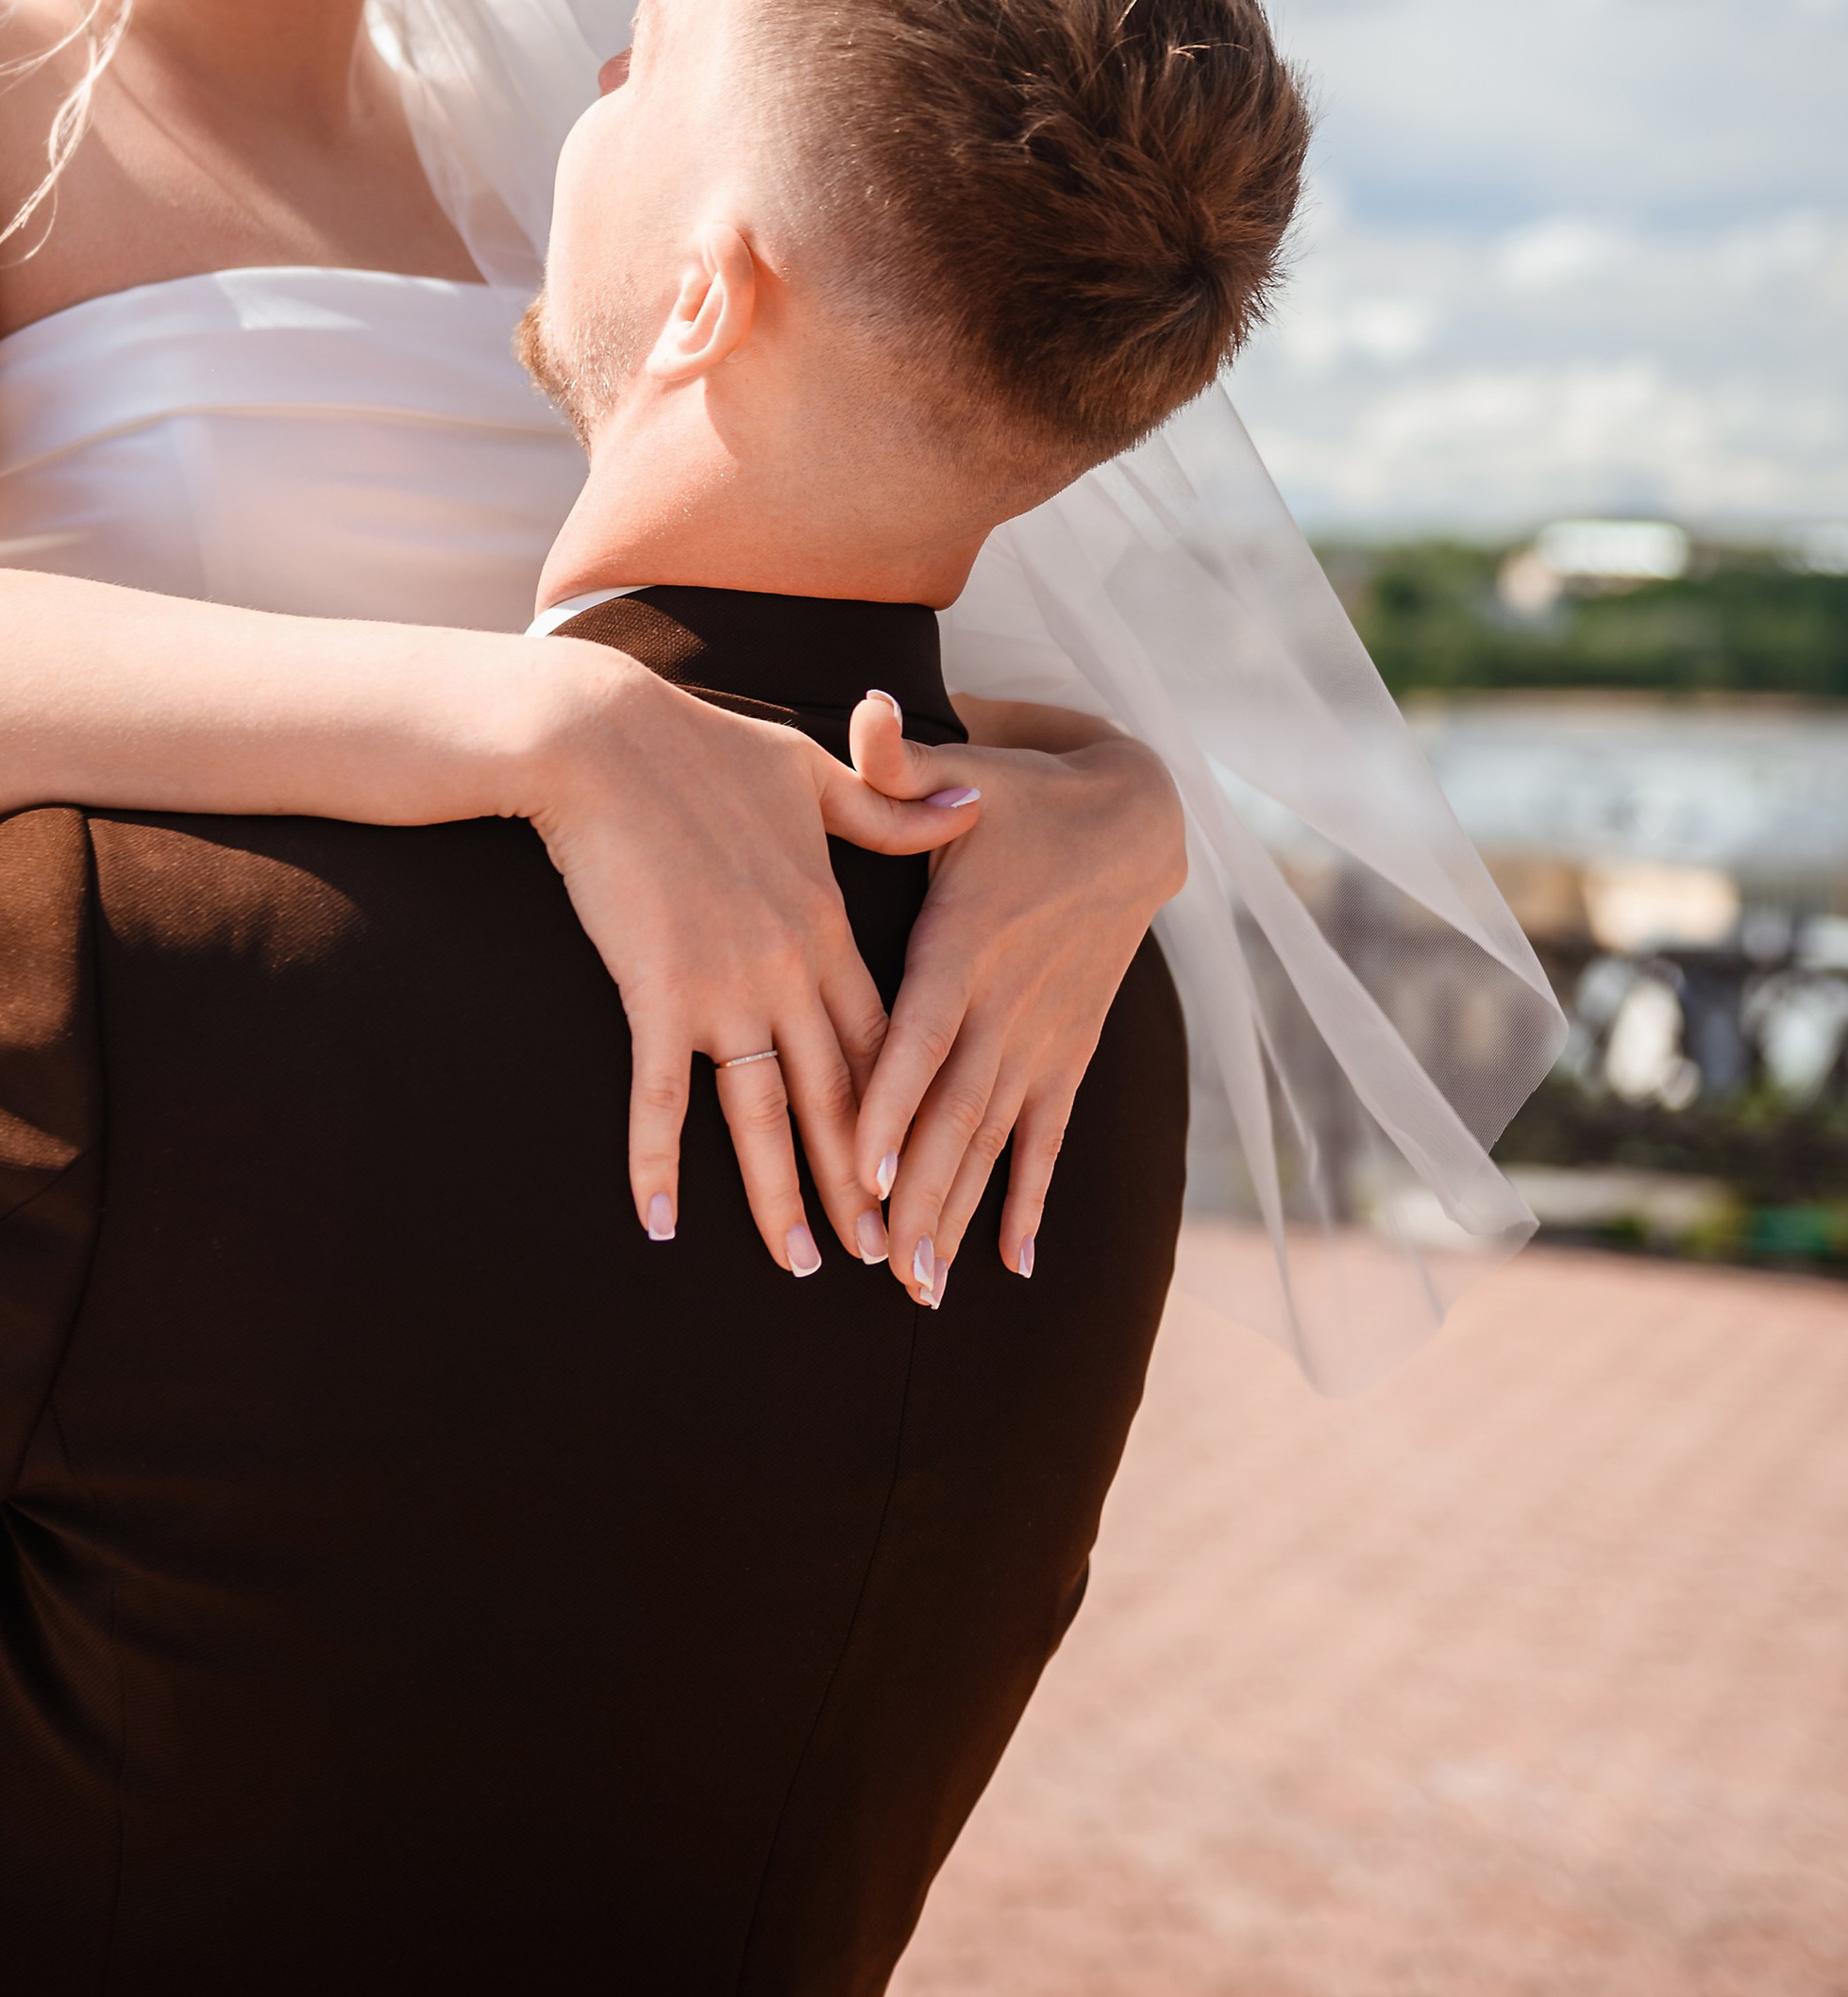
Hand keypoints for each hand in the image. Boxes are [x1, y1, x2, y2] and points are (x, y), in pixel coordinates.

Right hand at [520, 644, 984, 1277]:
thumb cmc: (703, 748)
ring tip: (800, 1263)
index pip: (882, 1038)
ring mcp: (724, 986)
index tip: (929, 1168)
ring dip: (779, 1195)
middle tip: (884, 1255)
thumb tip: (975, 804)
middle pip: (837, 1094)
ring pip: (763, 1112)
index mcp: (826, 923)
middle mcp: (788, 968)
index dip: (905, 1110)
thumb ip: (892, 810)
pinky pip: (660, 1096)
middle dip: (861, 1180)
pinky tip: (659, 1224)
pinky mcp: (656, 990)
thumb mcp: (814, 773)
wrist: (604, 736)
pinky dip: (658, 1162)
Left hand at [847, 697, 1186, 1305]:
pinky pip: (1046, 1138)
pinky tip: (1010, 1266)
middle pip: (957, 1112)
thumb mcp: (965, 768)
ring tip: (926, 1287)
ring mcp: (1042, 1034)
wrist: (1134, 821)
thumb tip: (863, 709)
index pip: (922, 1032)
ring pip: (995, 1140)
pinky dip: (1028, 1199)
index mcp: (965, 939)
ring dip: (961, 1215)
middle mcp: (1005, 1000)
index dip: (896, 1101)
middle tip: (886, 1268)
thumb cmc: (1020, 794)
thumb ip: (901, 759)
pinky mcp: (1068, 1050)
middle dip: (922, 1194)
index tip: (868, 1172)